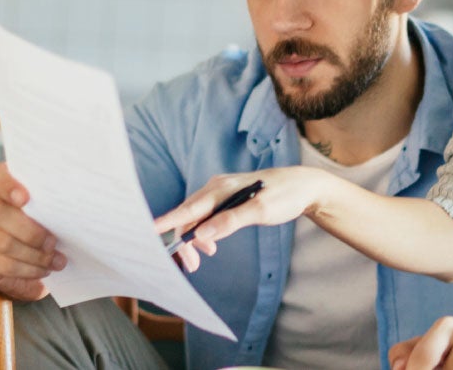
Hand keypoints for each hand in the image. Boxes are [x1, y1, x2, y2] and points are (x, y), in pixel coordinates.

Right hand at [0, 162, 66, 301]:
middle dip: (30, 231)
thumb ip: (51, 199)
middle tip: (53, 242)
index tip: (25, 199)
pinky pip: (1, 265)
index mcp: (1, 183)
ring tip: (56, 260)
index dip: (5, 185)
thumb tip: (77, 200)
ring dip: (33, 255)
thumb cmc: (44, 218)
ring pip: (2, 242)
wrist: (23, 246)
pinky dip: (26, 270)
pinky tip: (43, 270)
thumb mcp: (47, 204)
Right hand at [153, 166, 341, 271]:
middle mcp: (216, 187)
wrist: (304, 187)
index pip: (188, 207)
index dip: (168, 221)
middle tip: (192, 265)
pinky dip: (204, 233)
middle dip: (186, 241)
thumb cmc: (284, 195)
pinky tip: (211, 246)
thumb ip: (230, 221)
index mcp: (221, 187)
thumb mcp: (261, 210)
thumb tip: (202, 234)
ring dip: (195, 239)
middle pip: (189, 215)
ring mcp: (221, 193)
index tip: (148, 231)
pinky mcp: (227, 200)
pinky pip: (206, 217)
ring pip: (196, 218)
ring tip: (205, 257)